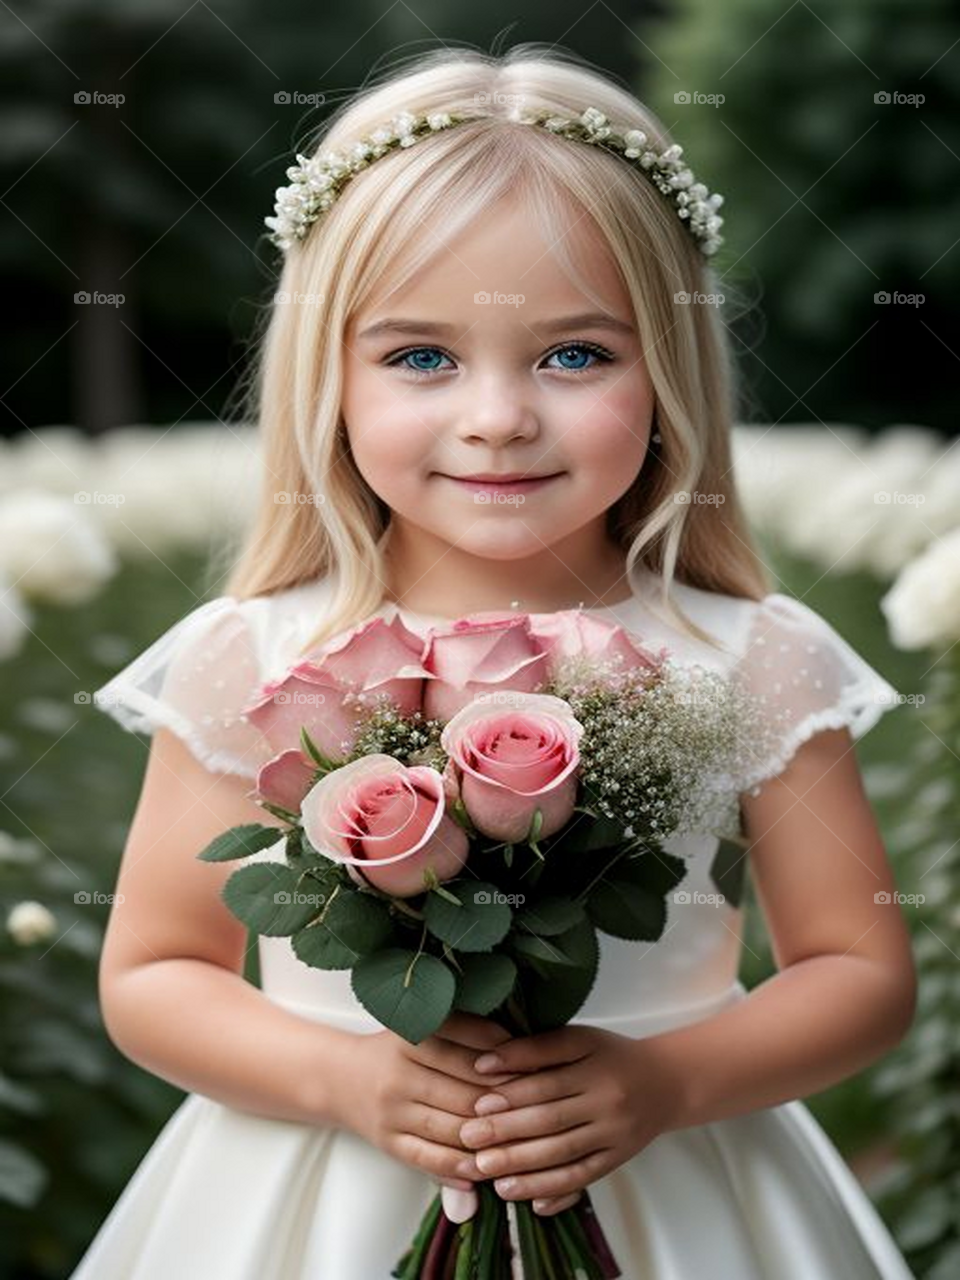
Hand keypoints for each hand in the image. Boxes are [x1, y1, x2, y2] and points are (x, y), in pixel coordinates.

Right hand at [336, 1012, 522, 1193]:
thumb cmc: (398, 1050)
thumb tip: (517, 1041)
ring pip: (452, 1128)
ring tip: (522, 1142)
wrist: (341, 1078)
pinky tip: (485, 1169)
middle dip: (505, 1102)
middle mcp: (399, 1071)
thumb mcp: (423, 1028)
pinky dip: (461, 1167)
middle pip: (465, 1090)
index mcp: (411, 1035)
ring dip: (489, 1138)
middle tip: (540, 1109)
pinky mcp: (388, 1141)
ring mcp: (393, 1110)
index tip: (535, 1064)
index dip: (504, 1055)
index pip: (467, 1044)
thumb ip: (466, 1033)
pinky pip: (430, 1158)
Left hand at [457, 1025, 683, 1214]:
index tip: (477, 1105)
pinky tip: (527, 1199)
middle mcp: (606, 1102)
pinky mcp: (618, 1160)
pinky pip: (584, 1179)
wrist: (667, 1081)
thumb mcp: (579, 1039)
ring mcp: (614, 1135)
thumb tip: (486, 1063)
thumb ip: (535, 1048)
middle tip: (470, 1142)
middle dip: (507, 1134)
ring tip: (488, 1174)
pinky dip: (555, 1191)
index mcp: (593, 1065)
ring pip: (565, 1155)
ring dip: (524, 1167)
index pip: (546, 1083)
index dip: (510, 1095)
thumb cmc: (611, 1055)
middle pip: (551, 1121)